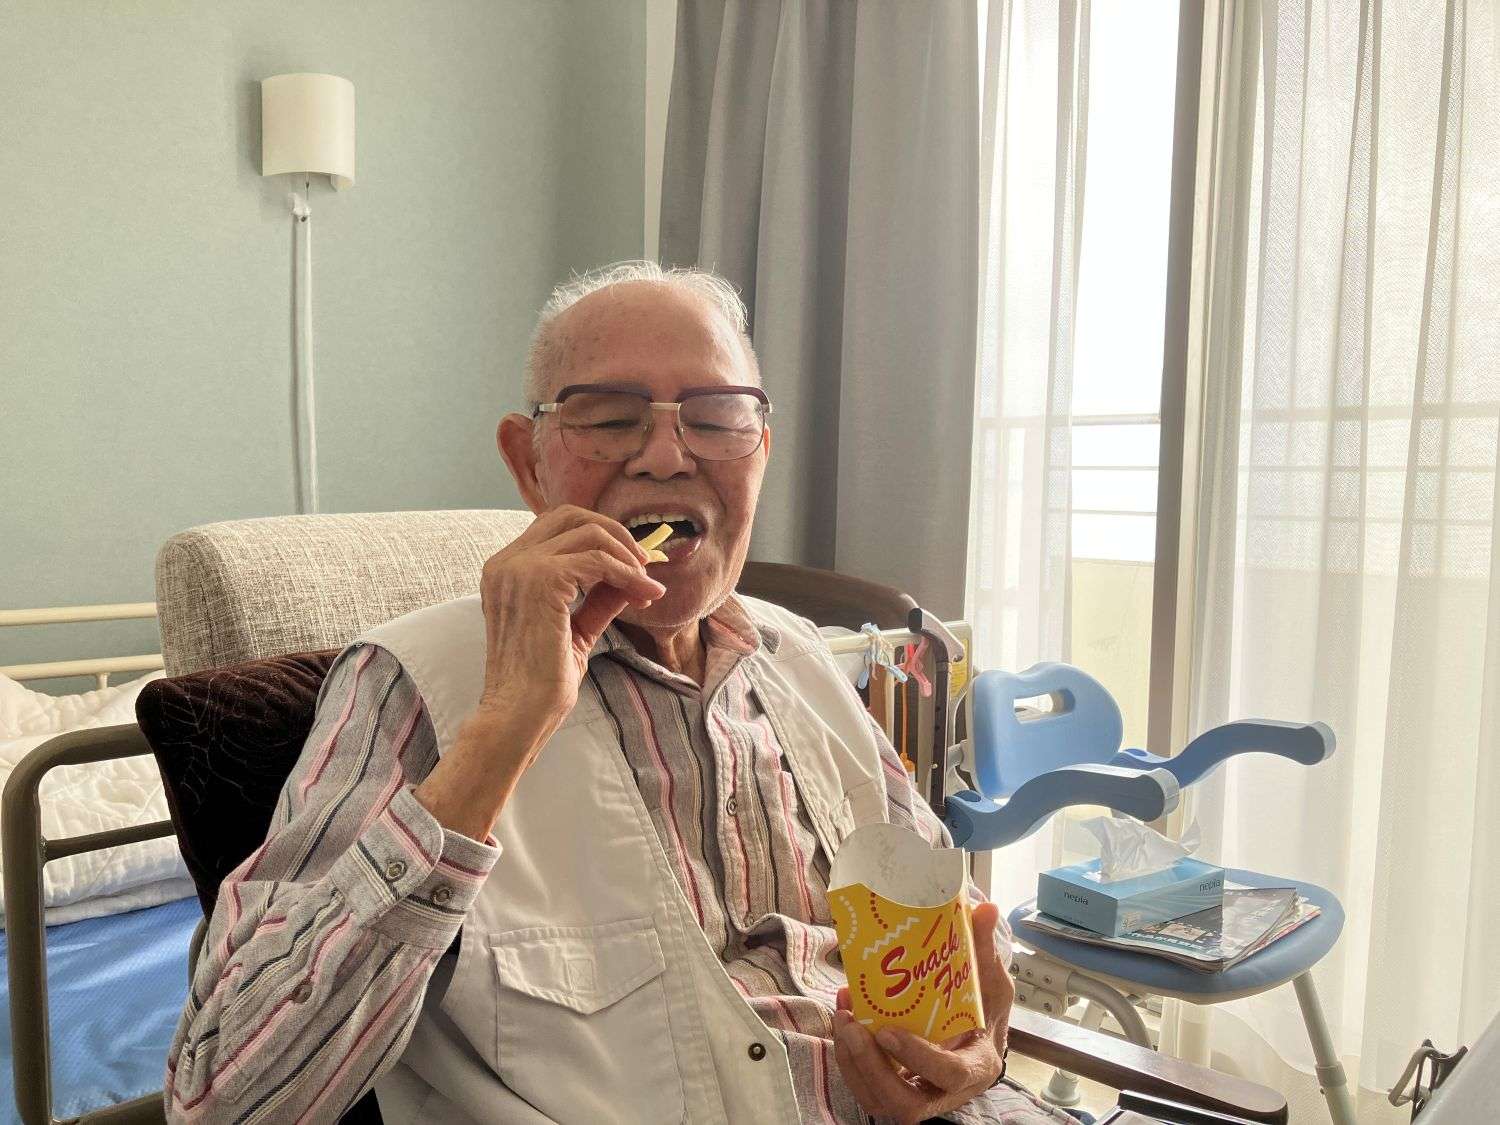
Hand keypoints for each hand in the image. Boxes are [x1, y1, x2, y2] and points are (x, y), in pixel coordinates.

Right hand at [474, 505, 664, 740]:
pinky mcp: (541, 580)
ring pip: (589, 532)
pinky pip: (598, 560)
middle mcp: (507, 561)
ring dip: (627, 557)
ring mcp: (520, 567)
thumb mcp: (575, 629)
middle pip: (571, 515)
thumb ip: (597, 598)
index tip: (633, 566)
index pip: (557, 525)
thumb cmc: (540, 682)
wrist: (518, 715)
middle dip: (615, 535)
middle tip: (644, 566)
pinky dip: (627, 574)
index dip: (601, 537)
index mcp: (505, 569)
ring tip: (645, 588)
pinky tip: (642, 596)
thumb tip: (631, 577)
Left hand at [833, 902, 1012, 1124]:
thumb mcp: (993, 984)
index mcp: (976, 1067)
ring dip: (853, 1062)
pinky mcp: (897, 1091)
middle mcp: (947, 1093)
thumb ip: (986, 952)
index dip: (916, 1057)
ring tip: (842, 1017)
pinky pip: (867, 1089)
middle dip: (870, 1066)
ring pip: (879, 1100)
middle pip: (905, 1104)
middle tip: (852, 1024)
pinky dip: (849, 1059)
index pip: (949, 1075)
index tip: (887, 1030)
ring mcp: (920, 1096)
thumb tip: (986, 910)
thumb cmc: (986, 1015)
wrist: (979, 1042)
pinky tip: (843, 1017)